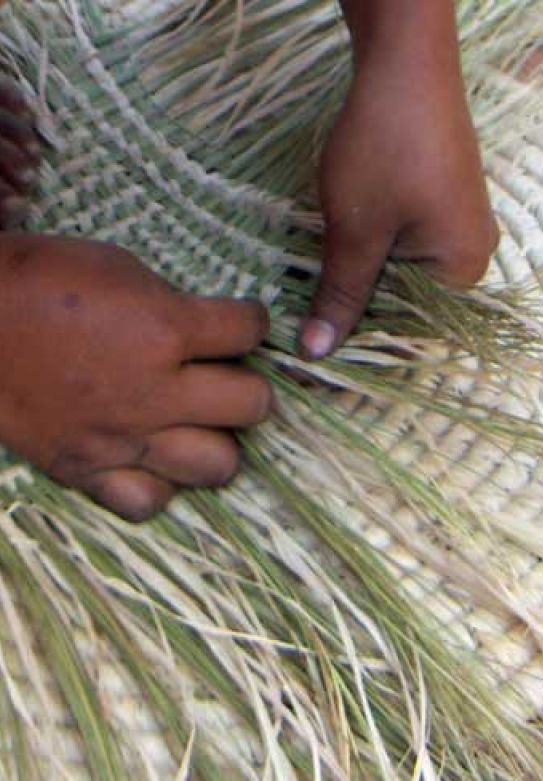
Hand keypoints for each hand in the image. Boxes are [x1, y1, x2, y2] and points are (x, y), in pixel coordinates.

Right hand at [0, 235, 270, 520]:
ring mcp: (124, 440)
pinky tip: (151, 458)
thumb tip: (208, 331)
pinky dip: (159, 482)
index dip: (251, 321)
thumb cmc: (40, 281)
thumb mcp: (118, 267)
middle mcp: (155, 393)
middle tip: (224, 377)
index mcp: (165, 330)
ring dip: (218, 441)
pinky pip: (150, 501)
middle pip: (252, 405)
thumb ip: (174, 305)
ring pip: (218, 465)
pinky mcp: (87, 472)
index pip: (248, 331)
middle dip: (248, 386)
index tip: (240, 322)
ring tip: (197, 424)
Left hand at [300, 3, 497, 358]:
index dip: (363, 346)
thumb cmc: (385, 151)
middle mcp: (469, 254)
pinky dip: (365, 258)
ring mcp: (454, 227)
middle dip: (356, 315)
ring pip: (397, 276)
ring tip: (311, 311)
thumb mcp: (356, 232)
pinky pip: (399, 249)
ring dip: (356, 286)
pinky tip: (331, 269)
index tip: (317, 362)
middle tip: (305, 339)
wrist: (402, 62)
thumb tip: (316, 353)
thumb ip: (340, 295)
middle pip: (405, 303)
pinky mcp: (435, 205)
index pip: (411, 329)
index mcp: (464, 270)